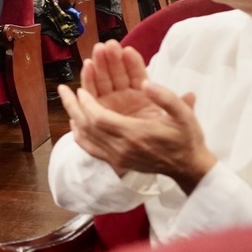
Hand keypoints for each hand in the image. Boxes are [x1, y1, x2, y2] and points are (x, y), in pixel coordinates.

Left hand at [58, 41, 214, 192]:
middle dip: (73, 106)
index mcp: (135, 134)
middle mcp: (122, 148)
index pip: (99, 118)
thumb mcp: (184, 114)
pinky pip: (91, 149)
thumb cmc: (186, 138)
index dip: (86, 103)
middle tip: (62, 89)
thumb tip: (145, 83)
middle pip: (87, 127)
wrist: (189, 168)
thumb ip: (165, 97)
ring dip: (73, 117)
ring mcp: (117, 158)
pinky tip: (74, 123)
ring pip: (86, 138)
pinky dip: (80, 136)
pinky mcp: (117, 163)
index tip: (80, 89)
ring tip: (65, 100)